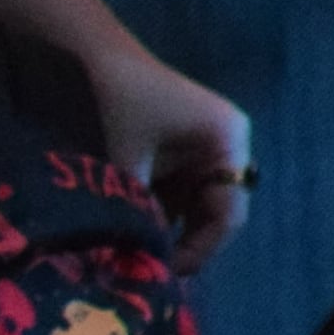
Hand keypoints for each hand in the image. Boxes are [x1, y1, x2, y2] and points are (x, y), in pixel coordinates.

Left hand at [84, 42, 254, 271]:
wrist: (104, 60)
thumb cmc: (125, 105)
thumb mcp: (130, 164)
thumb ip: (139, 213)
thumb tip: (132, 265)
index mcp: (229, 144)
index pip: (229, 211)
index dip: (201, 248)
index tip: (165, 274)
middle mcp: (230, 148)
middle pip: (219, 211)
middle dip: (188, 244)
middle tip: (152, 273)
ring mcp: (210, 150)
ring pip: (200, 207)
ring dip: (173, 232)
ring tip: (141, 258)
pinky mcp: (188, 152)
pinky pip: (184, 194)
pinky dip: (162, 214)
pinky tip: (137, 232)